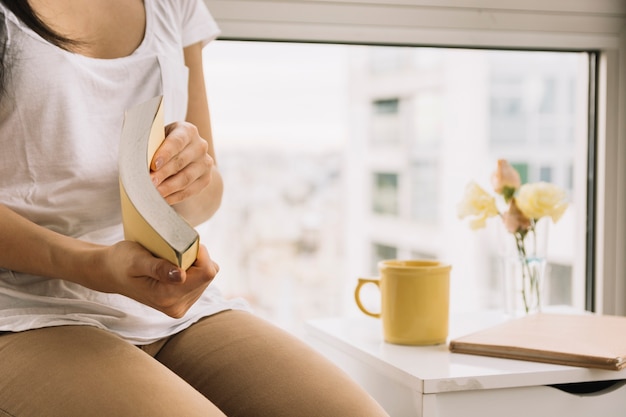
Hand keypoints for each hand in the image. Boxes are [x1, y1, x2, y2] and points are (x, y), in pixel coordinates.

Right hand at [96, 241, 218, 317]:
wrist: (112, 273)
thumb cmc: (122, 261)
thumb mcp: (137, 260)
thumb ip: (159, 268)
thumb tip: (181, 276)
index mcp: (167, 297)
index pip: (206, 273)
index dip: (201, 254)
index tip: (184, 244)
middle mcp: (177, 306)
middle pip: (208, 275)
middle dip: (197, 259)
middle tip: (173, 252)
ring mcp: (180, 306)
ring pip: (206, 278)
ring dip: (195, 264)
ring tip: (171, 260)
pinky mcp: (182, 302)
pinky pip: (201, 281)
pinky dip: (193, 270)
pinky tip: (176, 267)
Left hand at [150, 121, 213, 204]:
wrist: (183, 154)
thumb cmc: (163, 145)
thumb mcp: (158, 139)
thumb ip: (151, 146)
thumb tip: (136, 162)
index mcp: (188, 131)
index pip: (176, 142)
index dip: (165, 153)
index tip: (153, 165)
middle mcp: (200, 146)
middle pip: (180, 162)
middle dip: (163, 174)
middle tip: (149, 183)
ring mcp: (205, 163)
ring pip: (186, 178)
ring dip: (168, 187)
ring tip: (154, 193)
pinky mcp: (205, 179)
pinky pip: (190, 191)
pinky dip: (174, 196)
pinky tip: (162, 199)